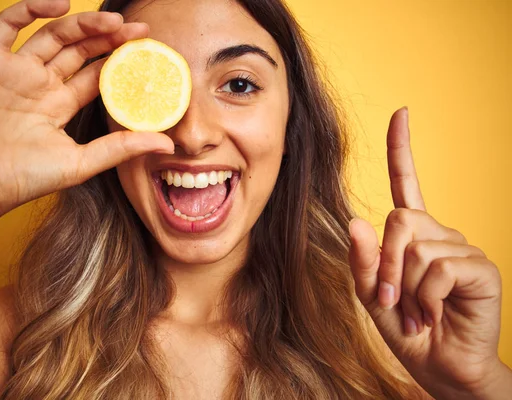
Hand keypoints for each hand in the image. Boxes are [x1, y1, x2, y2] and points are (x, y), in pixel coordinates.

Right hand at [0, 0, 173, 222]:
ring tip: (111, 21)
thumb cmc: (23, 179)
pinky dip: (30, 9)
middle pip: (79, 51)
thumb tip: (168, 145)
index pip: (97, 75)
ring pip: (52, 35)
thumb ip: (121, 148)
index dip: (120, 61)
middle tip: (137, 30)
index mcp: (61, 106)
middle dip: (108, 38)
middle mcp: (41, 85)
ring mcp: (16, 71)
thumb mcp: (81, 163)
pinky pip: (7, 25)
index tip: (147, 51)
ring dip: (82, 24)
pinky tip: (59, 6)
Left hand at [348, 108, 507, 398]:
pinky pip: (438, 267)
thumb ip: (363, 262)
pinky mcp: (480, 267)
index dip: (402, 150)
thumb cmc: (407, 329)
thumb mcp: (372, 296)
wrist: (441, 368)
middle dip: (384, 264)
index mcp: (414, 235)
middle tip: (389, 298)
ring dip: (405, 287)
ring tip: (417, 311)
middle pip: (399, 221)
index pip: (407, 184)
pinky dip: (425, 297)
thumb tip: (357, 221)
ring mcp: (462, 248)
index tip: (401, 113)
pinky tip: (434, 313)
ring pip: (416, 248)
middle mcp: (440, 233)